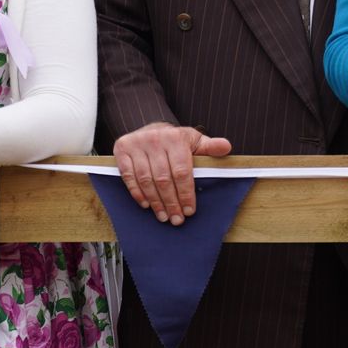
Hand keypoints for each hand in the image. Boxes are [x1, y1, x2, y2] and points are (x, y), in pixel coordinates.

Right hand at [112, 122, 232, 224]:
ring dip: (155, 202)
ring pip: (146, 180)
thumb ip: (210, 147)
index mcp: (176, 137)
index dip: (186, 194)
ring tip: (163, 216)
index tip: (190, 211)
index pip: (181, 171)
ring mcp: (136, 144)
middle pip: (163, 179)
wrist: (150, 128)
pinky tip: (146, 205)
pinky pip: (128, 176)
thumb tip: (226, 147)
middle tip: (177, 219)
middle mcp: (154, 139)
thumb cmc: (175, 140)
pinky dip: (136, 193)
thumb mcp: (194, 140)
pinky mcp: (121, 149)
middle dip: (171, 203)